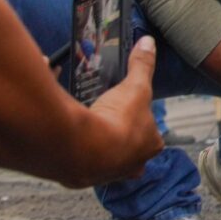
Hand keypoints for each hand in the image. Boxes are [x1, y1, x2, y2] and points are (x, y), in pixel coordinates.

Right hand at [77, 36, 163, 186]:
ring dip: (98, 144)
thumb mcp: (134, 87)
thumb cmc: (117, 122)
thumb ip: (142, 65)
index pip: (151, 132)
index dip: (141, 120)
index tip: (130, 111)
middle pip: (129, 150)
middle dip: (120, 136)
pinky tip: (69, 135)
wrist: (83, 151)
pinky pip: (81, 160)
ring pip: (106, 159)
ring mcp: (108, 173)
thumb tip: (149, 43)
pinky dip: (76, 147)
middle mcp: (132, 165)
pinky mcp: (83, 176)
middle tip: (108, 119)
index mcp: (150, 145)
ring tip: (89, 126)